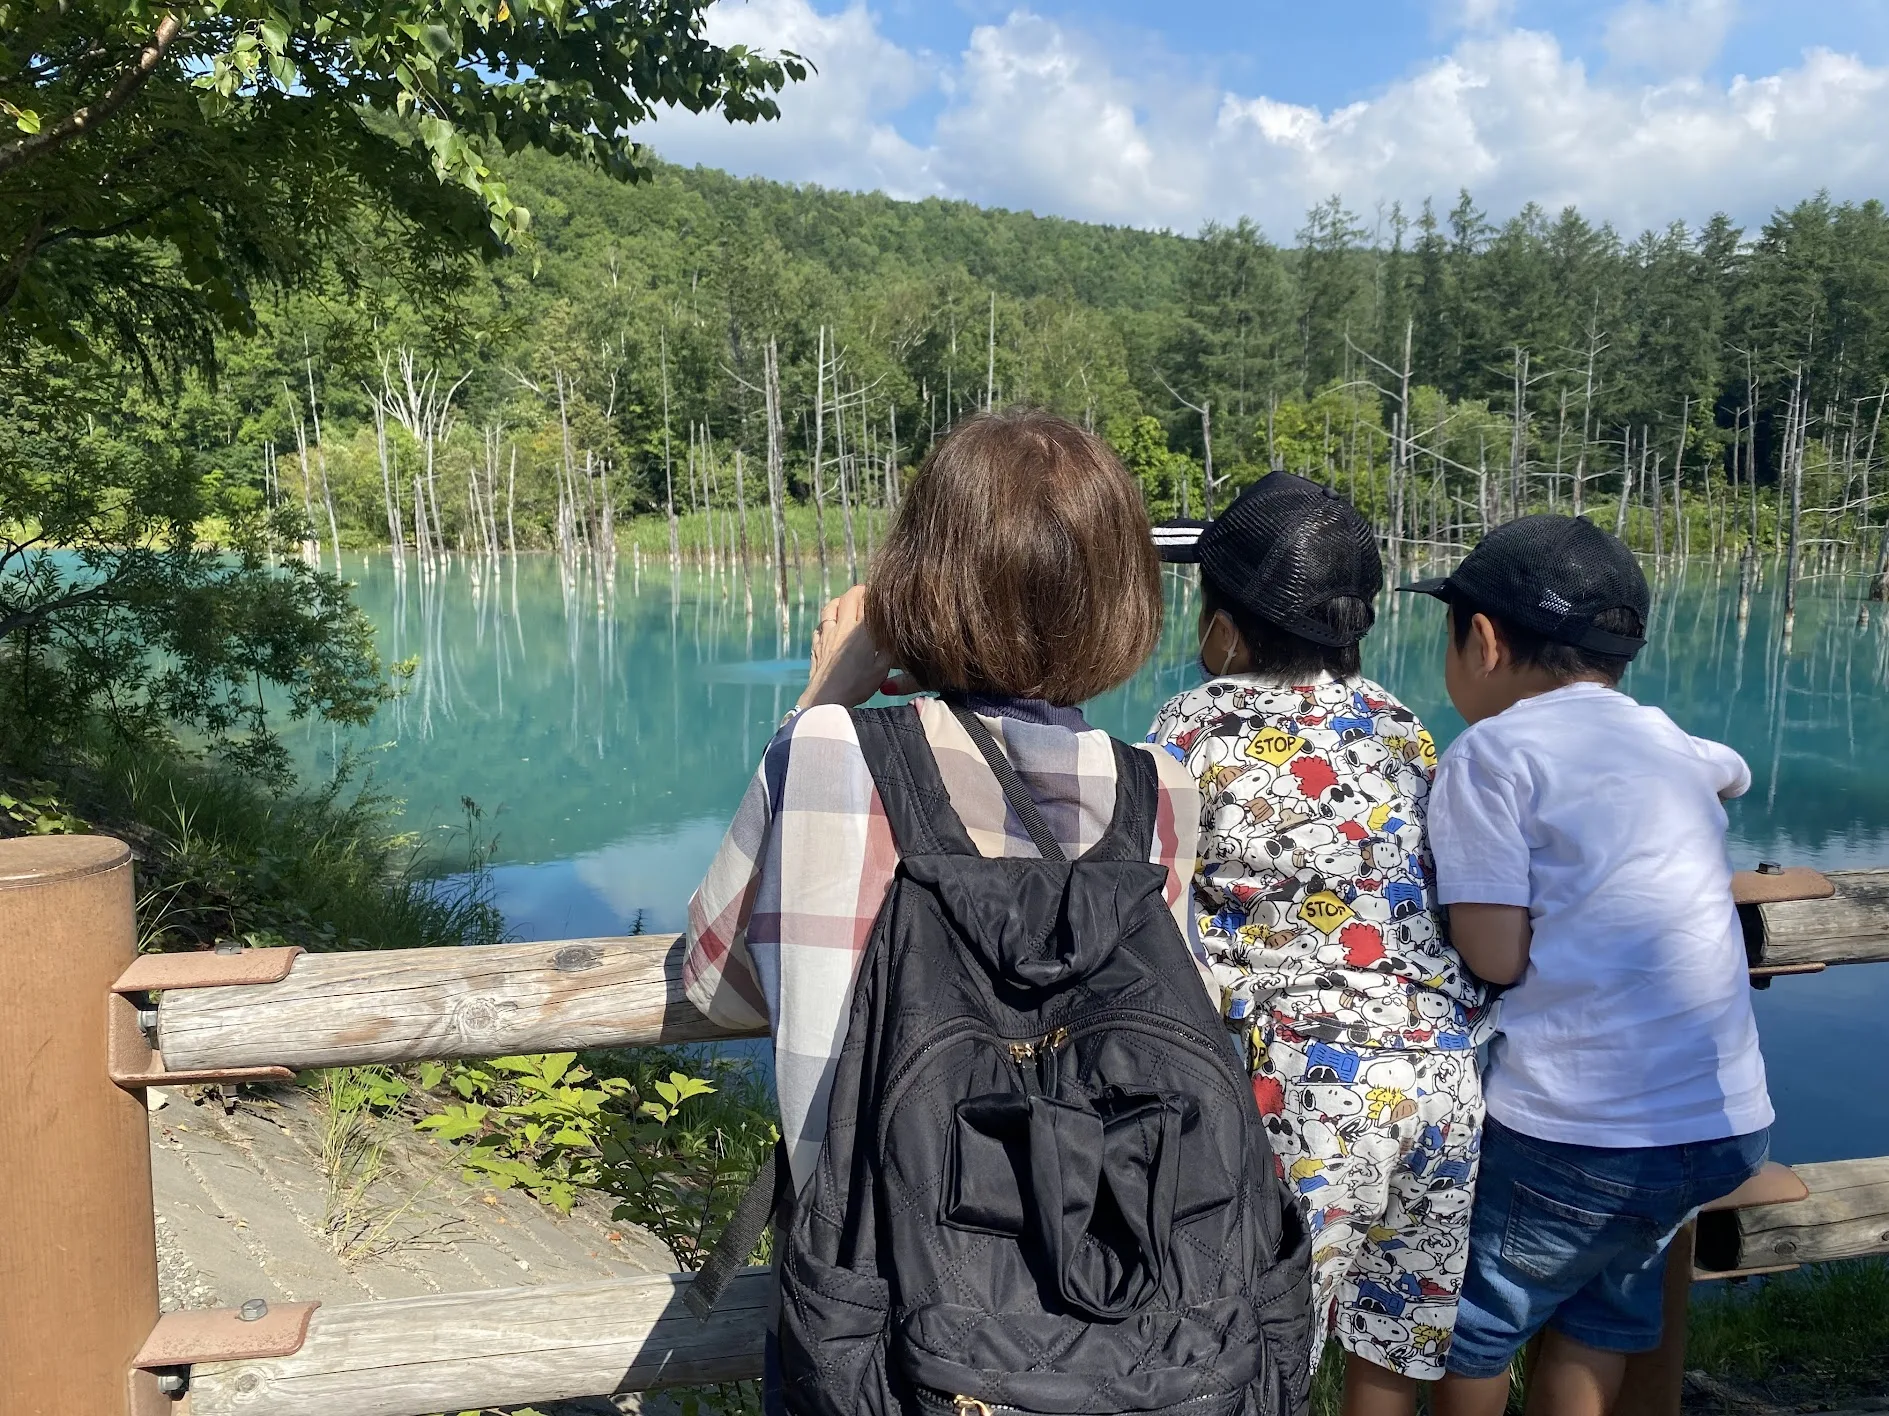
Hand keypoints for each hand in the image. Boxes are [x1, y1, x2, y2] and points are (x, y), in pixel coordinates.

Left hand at [797, 586, 918, 711]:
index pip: (867, 601)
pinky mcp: (816, 645)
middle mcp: (842, 627)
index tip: (881, 594)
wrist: (827, 698)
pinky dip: (827, 621)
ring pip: (830, 607)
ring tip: (846, 604)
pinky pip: (820, 625)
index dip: (874, 594)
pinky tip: (830, 626)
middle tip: (866, 594)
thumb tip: (894, 633)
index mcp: (861, 630)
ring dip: (839, 601)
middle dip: (858, 592)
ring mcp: (826, 634)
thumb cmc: (858, 684)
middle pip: (848, 598)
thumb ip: (889, 648)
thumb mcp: (882, 668)